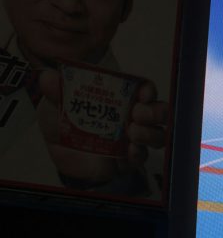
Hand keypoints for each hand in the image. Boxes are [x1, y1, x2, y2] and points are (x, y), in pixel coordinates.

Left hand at [37, 69, 167, 188]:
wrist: (58, 153)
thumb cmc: (65, 121)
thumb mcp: (56, 103)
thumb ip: (55, 91)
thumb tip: (47, 77)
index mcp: (122, 98)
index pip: (145, 90)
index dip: (148, 90)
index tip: (143, 92)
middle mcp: (134, 117)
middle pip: (160, 113)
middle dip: (155, 112)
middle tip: (138, 113)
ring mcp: (134, 140)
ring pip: (158, 136)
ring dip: (150, 133)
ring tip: (133, 133)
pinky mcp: (127, 160)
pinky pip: (141, 158)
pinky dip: (138, 154)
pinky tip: (130, 151)